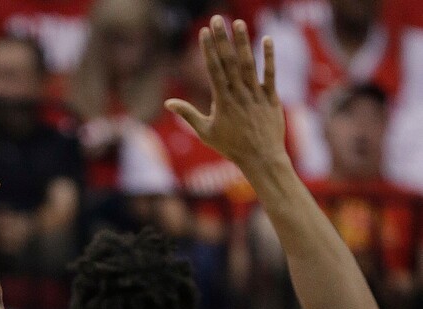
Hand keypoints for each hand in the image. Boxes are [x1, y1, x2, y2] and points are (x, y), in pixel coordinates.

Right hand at [165, 17, 286, 175]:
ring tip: (238, 23)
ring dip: (243, 42)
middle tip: (217, 19)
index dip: (208, 50)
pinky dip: (269, 57)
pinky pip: (270, 74)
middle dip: (222, 39)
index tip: (204, 32)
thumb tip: (168, 102)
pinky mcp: (271, 98)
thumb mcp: (205, 132)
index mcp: (222, 102)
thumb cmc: (231, 147)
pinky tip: (267, 39)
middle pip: (229, 62)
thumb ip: (188, 114)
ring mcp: (256, 95)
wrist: (260, 158)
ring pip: (249, 64)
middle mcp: (239, 95)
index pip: (213, 70)